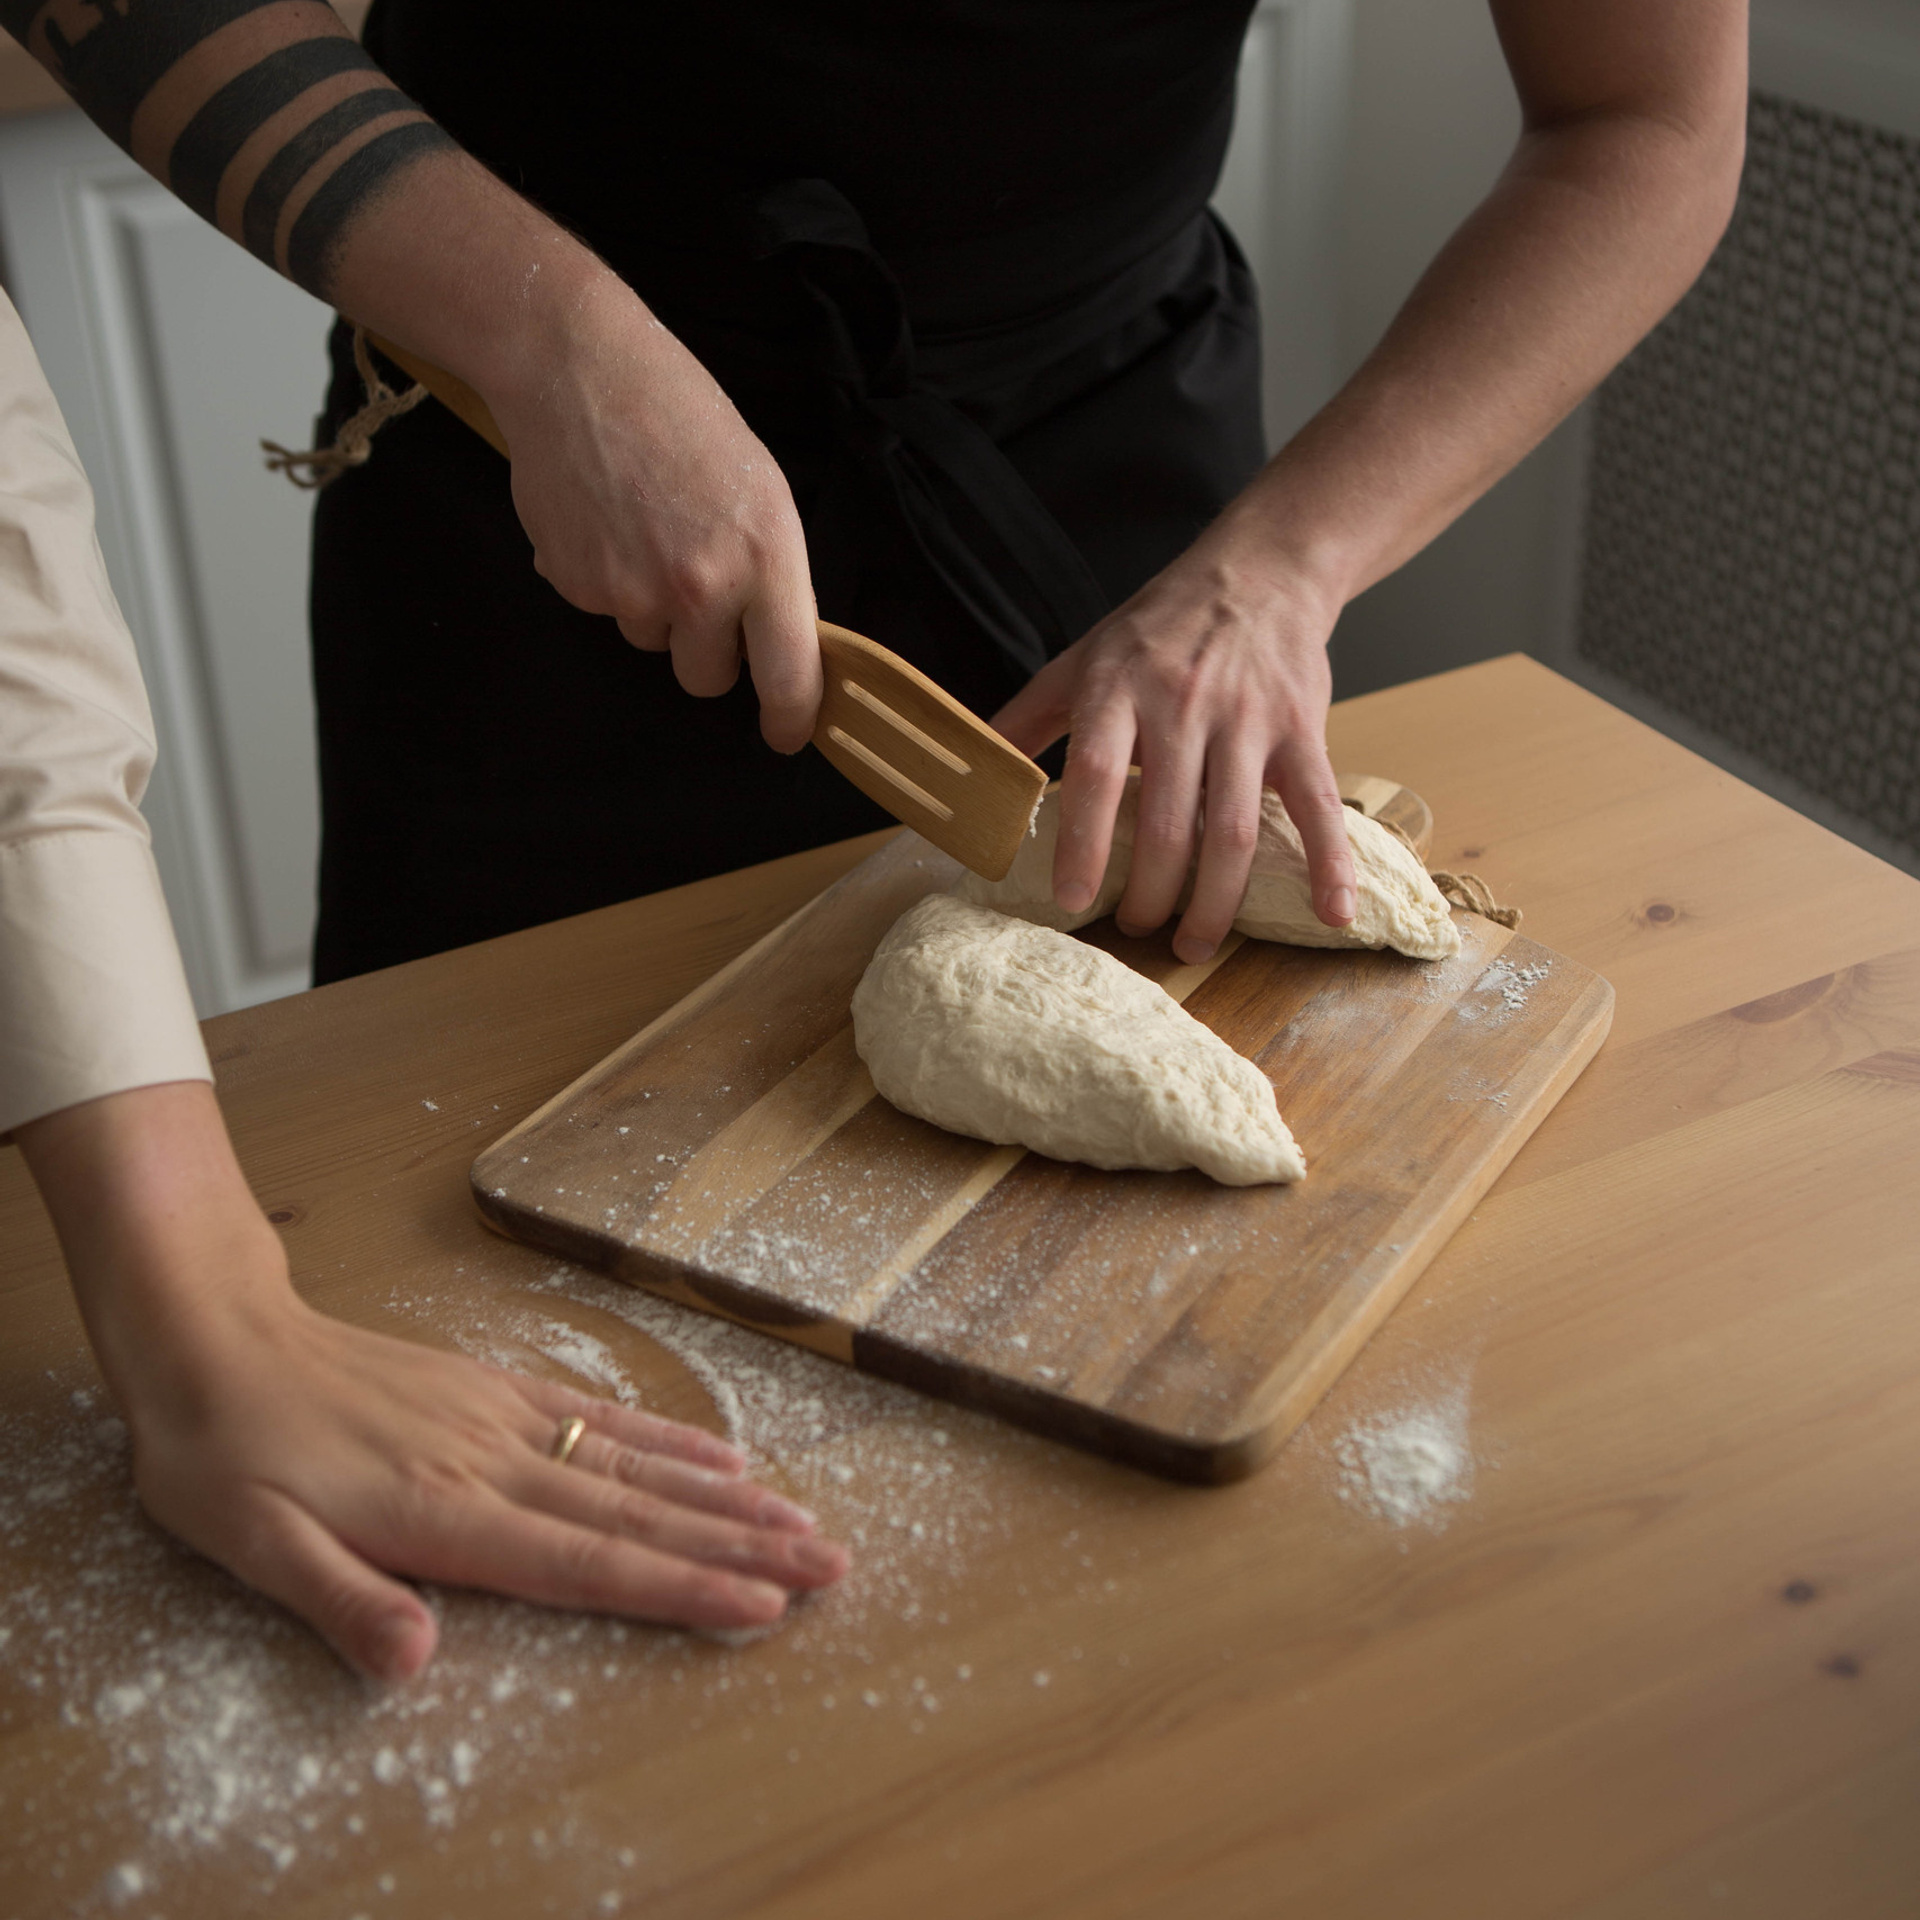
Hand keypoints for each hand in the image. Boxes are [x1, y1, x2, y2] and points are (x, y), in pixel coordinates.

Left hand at [127, 1290, 842, 1680]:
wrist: (217, 1340)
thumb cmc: (225, 1457)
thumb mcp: (250, 1546)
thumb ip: (341, 1599)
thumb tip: (419, 1660)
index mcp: (444, 1511)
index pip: (588, 1562)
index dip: (681, 1588)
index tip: (764, 1607)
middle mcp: (496, 1462)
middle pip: (641, 1514)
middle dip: (742, 1545)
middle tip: (831, 1564)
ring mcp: (504, 1418)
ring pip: (638, 1467)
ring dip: (728, 1499)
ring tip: (804, 1520)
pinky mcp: (497, 1390)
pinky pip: (602, 1418)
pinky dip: (670, 1442)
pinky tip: (721, 1458)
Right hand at [483, 271, 822, 752]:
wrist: (577, 369)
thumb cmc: (680, 416)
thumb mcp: (762, 491)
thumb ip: (772, 574)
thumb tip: (780, 645)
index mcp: (766, 560)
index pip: (788, 676)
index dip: (790, 718)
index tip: (786, 733)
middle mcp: (701, 588)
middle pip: (708, 679)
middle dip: (705, 651)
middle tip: (697, 587)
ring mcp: (633, 593)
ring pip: (652, 642)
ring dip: (652, 607)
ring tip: (645, 528)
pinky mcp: (575, 587)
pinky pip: (603, 611)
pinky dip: (605, 579)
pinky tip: (605, 520)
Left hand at [992, 518, 1356, 963]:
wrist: (1261, 571)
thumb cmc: (1159, 627)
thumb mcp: (1080, 659)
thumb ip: (1025, 720)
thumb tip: (968, 776)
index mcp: (1118, 687)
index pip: (1097, 773)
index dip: (1084, 841)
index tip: (1073, 897)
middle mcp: (1182, 702)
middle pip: (1168, 821)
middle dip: (1152, 894)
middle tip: (1136, 930)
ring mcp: (1247, 719)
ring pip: (1233, 829)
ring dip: (1215, 901)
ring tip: (1193, 942)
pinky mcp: (1302, 729)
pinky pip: (1317, 805)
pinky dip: (1329, 863)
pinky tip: (1330, 912)